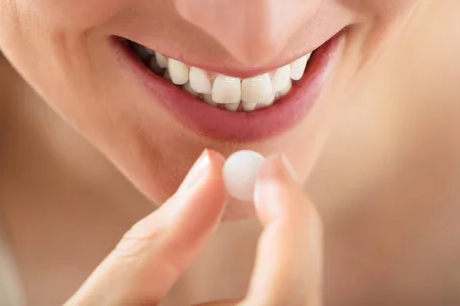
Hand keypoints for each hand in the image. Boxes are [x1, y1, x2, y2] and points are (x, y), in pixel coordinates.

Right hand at [65, 150, 323, 305]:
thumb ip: (160, 240)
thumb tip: (212, 170)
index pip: (287, 297)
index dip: (293, 222)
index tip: (272, 167)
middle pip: (299, 304)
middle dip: (289, 240)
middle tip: (268, 186)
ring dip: (278, 273)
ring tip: (232, 246)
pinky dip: (272, 299)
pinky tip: (228, 298)